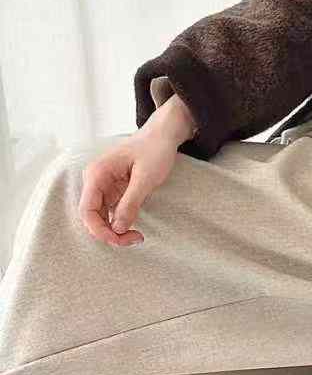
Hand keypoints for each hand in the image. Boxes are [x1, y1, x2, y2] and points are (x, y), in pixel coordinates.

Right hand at [77, 94, 194, 245]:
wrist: (162, 135)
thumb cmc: (154, 150)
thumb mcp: (145, 178)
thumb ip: (130, 203)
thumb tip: (117, 228)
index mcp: (97, 174)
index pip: (87, 210)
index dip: (100, 230)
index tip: (120, 239)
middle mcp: (95, 181)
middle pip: (92, 217)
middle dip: (110, 233)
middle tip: (135, 239)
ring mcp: (103, 187)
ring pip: (101, 218)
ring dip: (116, 231)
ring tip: (137, 236)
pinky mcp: (113, 191)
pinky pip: (110, 213)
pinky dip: (120, 224)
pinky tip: (134, 228)